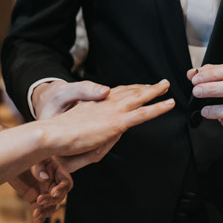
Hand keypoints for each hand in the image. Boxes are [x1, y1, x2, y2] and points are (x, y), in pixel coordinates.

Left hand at [8, 158, 72, 221]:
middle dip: (52, 200)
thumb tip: (45, 178)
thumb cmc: (23, 152)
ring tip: (37, 214)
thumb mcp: (32, 156)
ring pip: (52, 206)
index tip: (53, 192)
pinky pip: (40, 209)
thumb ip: (39, 166)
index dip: (62, 189)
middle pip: (60, 196)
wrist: (9, 159)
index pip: (66, 182)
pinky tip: (36, 218)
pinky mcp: (34, 199)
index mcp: (56, 170)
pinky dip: (40, 215)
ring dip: (47, 211)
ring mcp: (44, 191)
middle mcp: (53, 182)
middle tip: (40, 200)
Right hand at [44, 81, 173, 171]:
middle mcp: (105, 103)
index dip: (129, 90)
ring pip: (139, 98)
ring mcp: (113, 111)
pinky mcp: (118, 122)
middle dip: (144, 87)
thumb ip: (99, 136)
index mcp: (95, 104)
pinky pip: (144, 113)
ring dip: (154, 91)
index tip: (138, 88)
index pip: (116, 94)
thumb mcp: (82, 136)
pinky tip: (169, 104)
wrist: (54, 135)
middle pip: (129, 92)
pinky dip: (159, 108)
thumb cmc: (62, 139)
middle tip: (158, 83)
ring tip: (166, 86)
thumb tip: (112, 138)